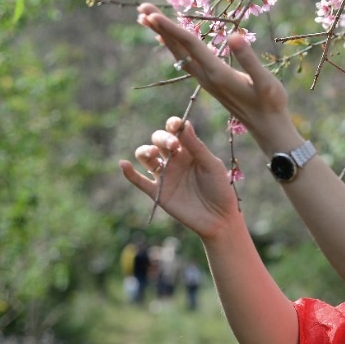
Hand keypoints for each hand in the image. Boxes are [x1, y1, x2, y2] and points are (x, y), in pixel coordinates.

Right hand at [119, 117, 240, 240]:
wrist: (219, 219)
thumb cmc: (220, 189)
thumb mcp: (211, 165)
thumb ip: (196, 147)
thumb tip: (184, 124)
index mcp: (189, 150)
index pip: (176, 131)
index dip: (173, 124)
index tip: (175, 125)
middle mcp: (174, 160)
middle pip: (158, 140)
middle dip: (161, 138)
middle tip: (172, 145)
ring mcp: (165, 175)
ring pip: (145, 156)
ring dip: (144, 151)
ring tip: (152, 154)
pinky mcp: (157, 192)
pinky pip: (139, 180)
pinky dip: (129, 173)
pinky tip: (124, 164)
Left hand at [137, 3, 298, 151]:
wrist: (267, 127)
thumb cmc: (271, 104)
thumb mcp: (265, 81)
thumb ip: (249, 60)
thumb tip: (234, 35)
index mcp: (217, 72)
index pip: (189, 44)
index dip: (170, 27)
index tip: (151, 14)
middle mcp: (206, 76)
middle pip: (177, 47)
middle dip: (159, 27)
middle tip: (142, 7)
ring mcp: (206, 80)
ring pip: (179, 54)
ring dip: (163, 35)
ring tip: (147, 18)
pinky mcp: (210, 82)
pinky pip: (185, 60)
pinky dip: (174, 46)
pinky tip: (167, 39)